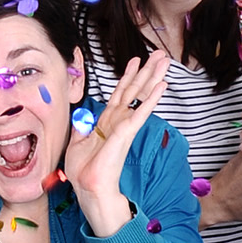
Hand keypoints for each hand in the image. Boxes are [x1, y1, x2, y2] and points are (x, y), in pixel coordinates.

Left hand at [65, 48, 170, 224]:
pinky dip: (151, 98)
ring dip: (152, 77)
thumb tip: (81, 117)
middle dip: (146, 71)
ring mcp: (124, 125)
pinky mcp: (127, 132)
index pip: (119, 94)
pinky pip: (141, 112)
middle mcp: (118, 121)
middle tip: (159, 55)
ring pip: (140, 95)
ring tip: (164, 61)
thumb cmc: (84, 170)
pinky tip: (162, 85)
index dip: (127, 76)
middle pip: (134, 90)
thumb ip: (81, 127)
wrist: (89, 187)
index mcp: (107, 122)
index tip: (135, 61)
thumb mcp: (76, 143)